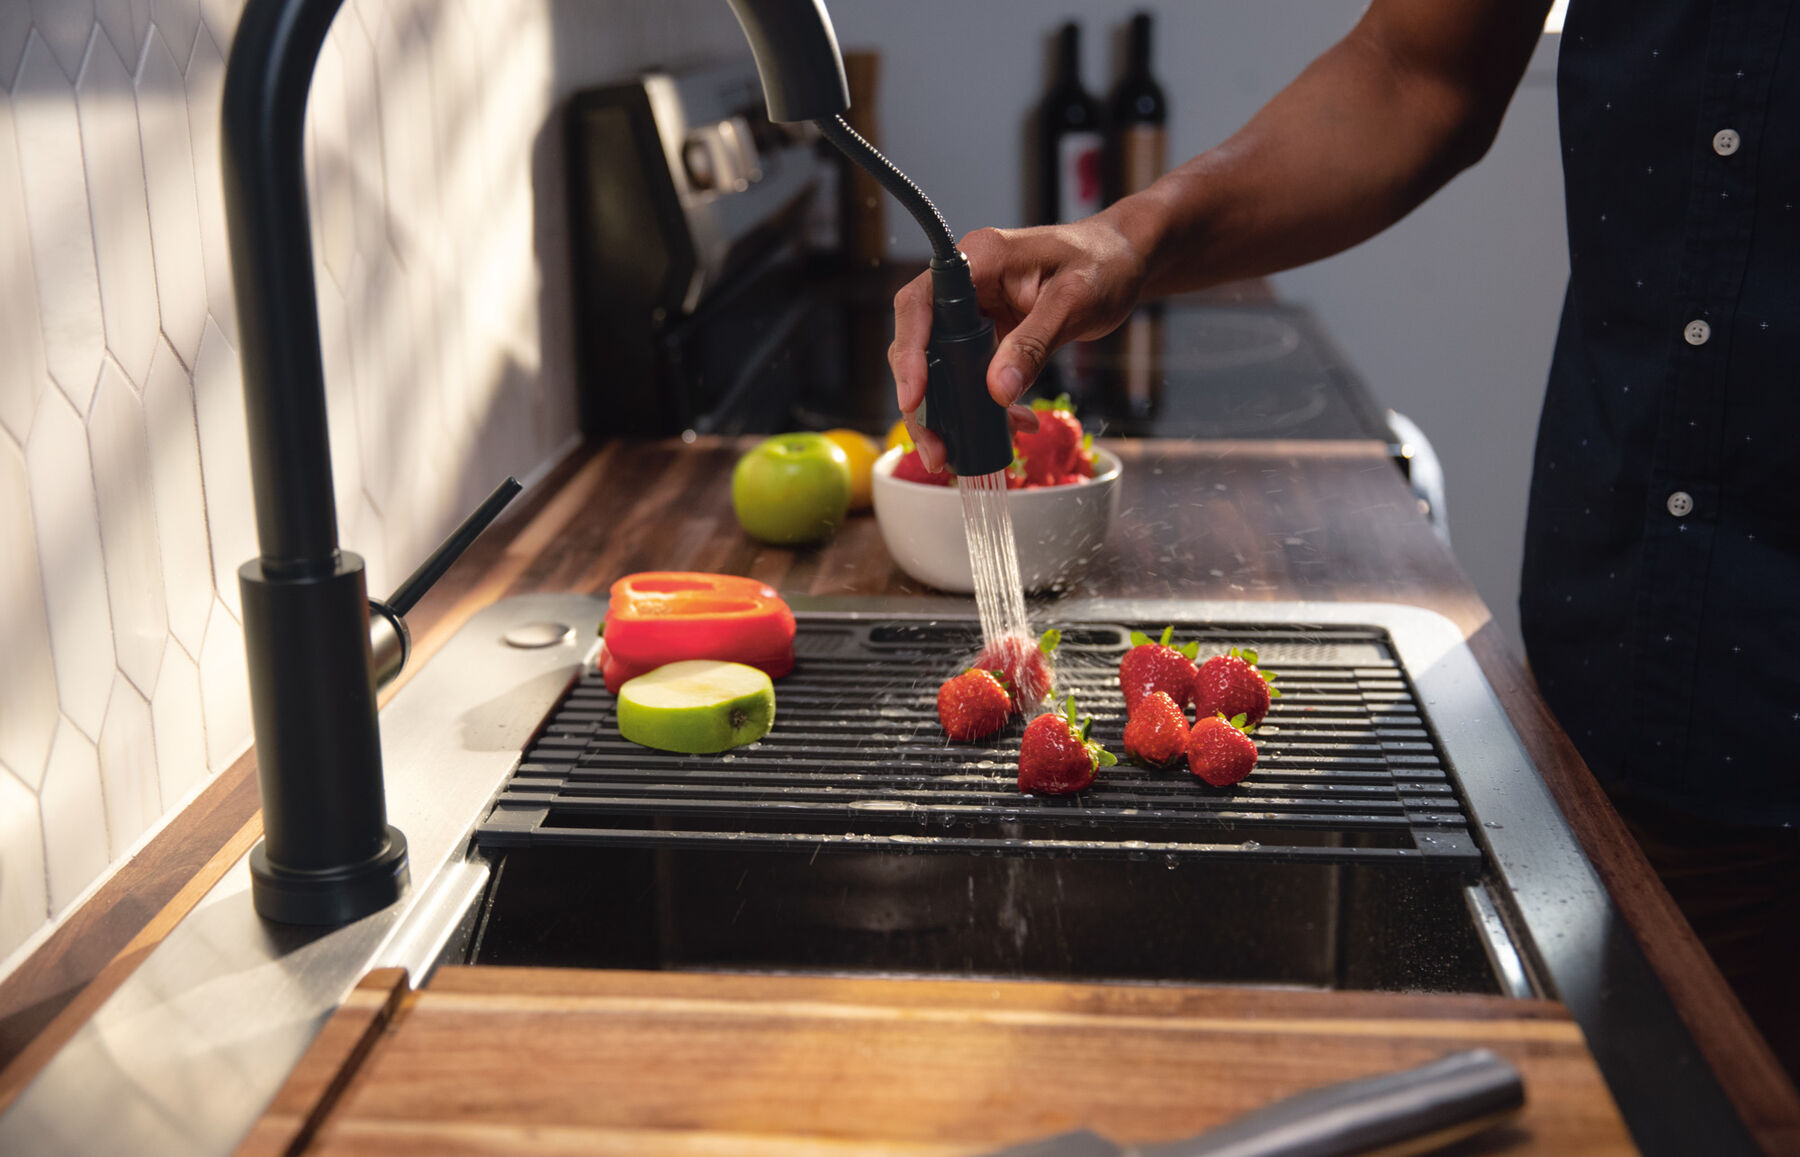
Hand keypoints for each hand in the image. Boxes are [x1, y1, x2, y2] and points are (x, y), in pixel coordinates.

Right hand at [889, 217, 1149, 470]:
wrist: (1122, 261)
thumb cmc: (1103, 264)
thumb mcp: (1074, 302)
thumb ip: (1034, 344)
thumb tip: (997, 391)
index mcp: (979, 260)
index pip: (921, 303)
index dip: (910, 352)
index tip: (914, 398)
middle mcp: (965, 285)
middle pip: (921, 345)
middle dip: (923, 402)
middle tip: (938, 452)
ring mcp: (973, 312)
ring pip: (940, 368)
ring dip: (950, 414)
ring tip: (965, 455)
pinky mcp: (986, 335)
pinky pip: (970, 376)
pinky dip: (984, 407)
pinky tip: (1013, 424)